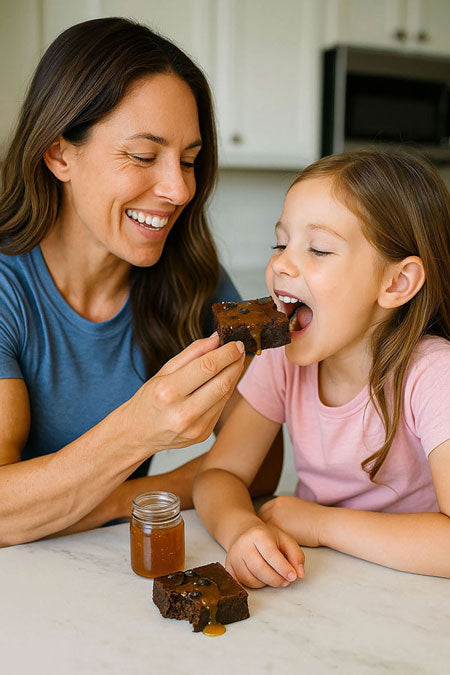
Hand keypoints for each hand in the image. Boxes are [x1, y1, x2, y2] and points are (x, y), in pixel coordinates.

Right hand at [120, 333, 244, 452]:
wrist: (138, 433)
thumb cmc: (149, 399)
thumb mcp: (163, 371)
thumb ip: (191, 353)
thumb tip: (216, 339)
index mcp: (167, 392)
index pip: (207, 367)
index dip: (227, 353)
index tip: (236, 343)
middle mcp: (182, 413)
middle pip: (222, 383)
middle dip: (235, 363)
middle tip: (240, 350)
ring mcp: (194, 428)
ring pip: (225, 395)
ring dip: (233, 376)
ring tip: (233, 363)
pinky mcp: (202, 435)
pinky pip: (220, 408)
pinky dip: (225, 391)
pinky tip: (221, 381)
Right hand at [225, 522, 304, 588]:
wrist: (243, 533)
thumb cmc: (267, 537)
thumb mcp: (285, 539)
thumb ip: (296, 555)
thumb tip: (299, 574)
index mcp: (258, 534)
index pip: (270, 554)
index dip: (282, 567)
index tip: (292, 576)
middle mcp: (243, 545)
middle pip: (259, 569)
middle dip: (276, 579)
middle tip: (286, 581)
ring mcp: (233, 557)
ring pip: (251, 579)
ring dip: (266, 583)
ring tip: (274, 577)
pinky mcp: (229, 568)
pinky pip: (242, 584)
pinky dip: (255, 584)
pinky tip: (262, 578)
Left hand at [258, 496, 325, 547]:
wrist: (324, 523)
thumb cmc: (317, 519)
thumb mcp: (300, 509)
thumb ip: (288, 512)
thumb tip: (285, 521)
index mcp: (280, 500)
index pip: (264, 511)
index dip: (266, 522)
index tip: (269, 531)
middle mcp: (274, 505)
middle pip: (260, 518)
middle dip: (263, 529)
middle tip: (266, 540)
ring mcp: (274, 515)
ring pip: (262, 528)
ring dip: (264, 536)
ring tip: (268, 546)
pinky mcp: (277, 527)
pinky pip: (267, 536)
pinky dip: (268, 542)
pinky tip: (274, 549)